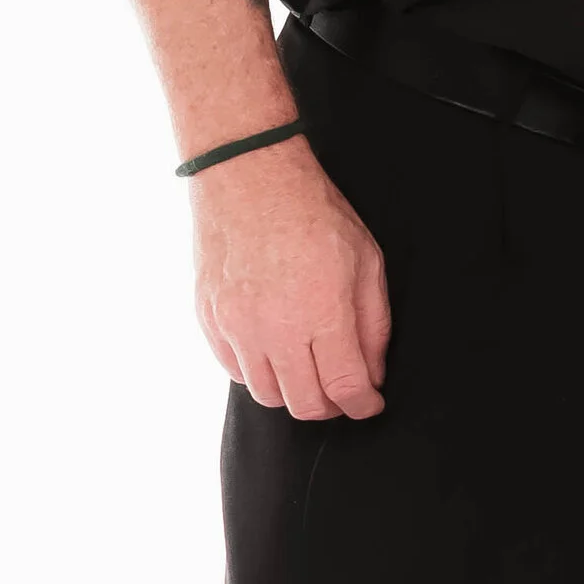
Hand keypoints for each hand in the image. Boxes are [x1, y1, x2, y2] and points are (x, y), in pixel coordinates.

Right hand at [190, 139, 391, 419]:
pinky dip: (258, 373)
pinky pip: (234, 370)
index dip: (363, 405)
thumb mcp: (366, 260)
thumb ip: (373, 324)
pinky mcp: (210, 319)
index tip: (370, 402)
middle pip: (304, 404)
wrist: (249, 176)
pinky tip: (275, 352)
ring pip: (266, 395)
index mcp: (322, 312)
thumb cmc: (313, 212)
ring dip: (293, 392)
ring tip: (308, 371)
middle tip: (342, 392)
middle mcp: (275, 328)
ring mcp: (237, 326)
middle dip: (331, 407)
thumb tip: (372, 374)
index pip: (345, 388)